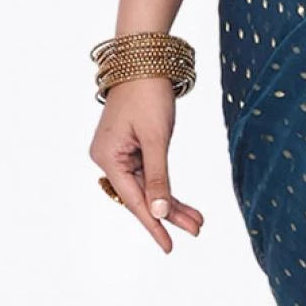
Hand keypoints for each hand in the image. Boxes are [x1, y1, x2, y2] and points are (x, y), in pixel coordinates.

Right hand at [89, 76, 204, 253]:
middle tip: (197, 230)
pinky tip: (182, 203)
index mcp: (108, 157)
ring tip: (197, 221)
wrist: (145, 60)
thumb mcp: (157, 138)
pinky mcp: (130, 147)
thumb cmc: (148, 94)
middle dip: (169, 213)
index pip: (133, 199)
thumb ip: (159, 176)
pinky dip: (166, 186)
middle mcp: (108, 158)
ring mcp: (119, 153)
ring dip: (171, 202)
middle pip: (141, 195)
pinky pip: (149, 174)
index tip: (169, 246)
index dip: (153, 223)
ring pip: (147, 187)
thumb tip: (160, 211)